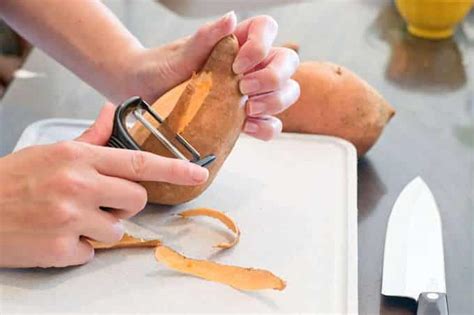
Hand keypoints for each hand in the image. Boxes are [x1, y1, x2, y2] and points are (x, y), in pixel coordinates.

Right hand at [0, 103, 208, 267]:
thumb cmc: (13, 180)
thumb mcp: (53, 152)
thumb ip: (91, 138)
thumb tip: (112, 112)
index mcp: (80, 158)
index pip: (139, 162)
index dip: (174, 169)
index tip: (198, 173)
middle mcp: (79, 185)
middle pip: (138, 199)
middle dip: (124, 204)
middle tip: (97, 201)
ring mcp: (71, 219)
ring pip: (118, 230)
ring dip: (100, 228)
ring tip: (69, 219)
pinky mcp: (62, 249)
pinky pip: (92, 252)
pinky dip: (79, 248)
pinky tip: (56, 235)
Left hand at [128, 12, 299, 140]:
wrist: (143, 96)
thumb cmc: (159, 69)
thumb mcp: (180, 54)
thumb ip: (206, 37)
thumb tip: (230, 17)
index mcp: (236, 42)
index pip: (267, 29)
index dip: (263, 44)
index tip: (238, 63)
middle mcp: (249, 65)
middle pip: (287, 62)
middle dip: (273, 77)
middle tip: (244, 87)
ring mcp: (250, 93)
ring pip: (286, 92)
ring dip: (274, 102)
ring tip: (248, 110)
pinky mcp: (244, 118)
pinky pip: (271, 124)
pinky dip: (266, 127)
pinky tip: (246, 127)